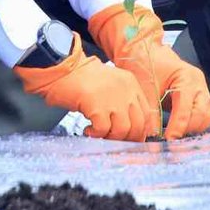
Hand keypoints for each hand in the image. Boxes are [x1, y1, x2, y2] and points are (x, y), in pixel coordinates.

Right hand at [13, 32, 151, 140]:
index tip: (131, 139)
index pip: (146, 115)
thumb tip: (129, 128)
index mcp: (131, 84)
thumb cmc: (82, 79)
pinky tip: (88, 130)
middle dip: (127, 139)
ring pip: (123, 130)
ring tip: (98, 133)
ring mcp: (113, 98)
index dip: (140, 131)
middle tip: (114, 140)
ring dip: (110, 137)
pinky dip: (95, 134)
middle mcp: (126, 90)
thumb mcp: (110, 85)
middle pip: (138, 125)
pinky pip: (103, 130)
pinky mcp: (97, 105)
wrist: (63, 68)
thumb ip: (123, 101)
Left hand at [89, 4, 209, 138]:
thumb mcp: (146, 88)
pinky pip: (204, 115)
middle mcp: (198, 84)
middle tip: (171, 140)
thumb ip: (151, 112)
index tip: (168, 140)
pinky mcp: (199, 96)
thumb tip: (152, 135)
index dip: (177, 128)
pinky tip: (181, 130)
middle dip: (187, 129)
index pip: (186, 109)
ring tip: (175, 136)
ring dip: (193, 129)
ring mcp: (202, 90)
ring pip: (206, 117)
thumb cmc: (145, 63)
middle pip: (203, 114)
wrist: (145, 50)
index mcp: (187, 78)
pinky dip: (194, 124)